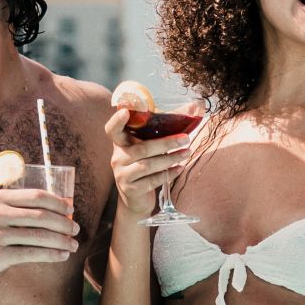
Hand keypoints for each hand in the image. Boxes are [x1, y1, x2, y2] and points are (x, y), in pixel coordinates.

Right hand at [0, 188, 80, 290]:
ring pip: (39, 236)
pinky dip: (51, 255)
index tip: (70, 208)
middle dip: (64, 223)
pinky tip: (61, 256)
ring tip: (73, 245)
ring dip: (61, 241)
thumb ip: (11, 208)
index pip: (36, 196)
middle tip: (76, 229)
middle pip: (42, 215)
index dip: (58, 202)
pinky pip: (31, 254)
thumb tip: (48, 211)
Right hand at [104, 106, 190, 221]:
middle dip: (166, 143)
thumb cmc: (146, 163)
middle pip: (142, 148)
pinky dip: (168, 174)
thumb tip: (192, 107)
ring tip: (186, 153)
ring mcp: (122, 174)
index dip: (116, 121)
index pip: (112, 130)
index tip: (126, 112)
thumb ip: (166, 127)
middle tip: (185, 139)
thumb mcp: (150, 145)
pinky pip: (152, 180)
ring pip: (148, 165)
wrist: (137, 197)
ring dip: (170, 159)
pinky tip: (180, 168)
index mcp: (121, 143)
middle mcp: (118, 157)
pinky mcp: (131, 190)